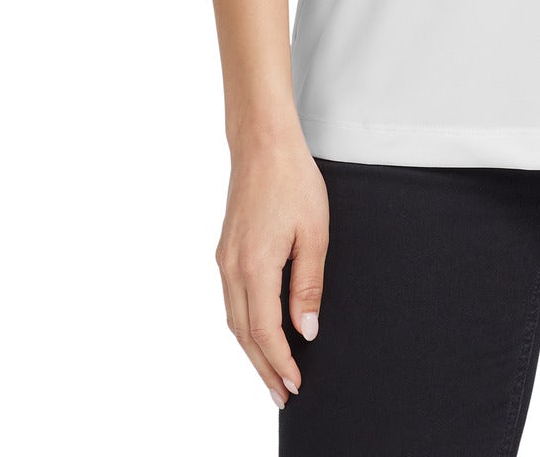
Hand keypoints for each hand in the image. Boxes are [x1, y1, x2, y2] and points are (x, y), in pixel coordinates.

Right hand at [215, 131, 328, 409]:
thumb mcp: (315, 233)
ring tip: (272, 373)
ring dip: (252, 350)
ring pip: (233, 320)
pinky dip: (245, 325)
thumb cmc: (293, 180)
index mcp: (255, 265)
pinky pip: (232, 300)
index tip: (295, 384)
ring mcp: (224, 259)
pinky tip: (259, 333)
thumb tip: (306, 331)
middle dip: (263, 368)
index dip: (280, 362)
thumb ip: (308, 285)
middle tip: (282, 396)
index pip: (264, 331)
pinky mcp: (225, 251)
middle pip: (243, 334)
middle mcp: (231, 268)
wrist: (262, 143)